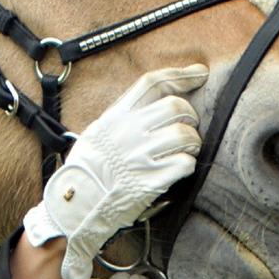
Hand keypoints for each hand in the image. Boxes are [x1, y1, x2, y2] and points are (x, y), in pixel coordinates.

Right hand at [22, 64, 205, 278]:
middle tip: (189, 128)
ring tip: (187, 150)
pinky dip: (188, 165)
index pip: (153, 83)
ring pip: (185, 135)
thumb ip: (123, 118)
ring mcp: (141, 156)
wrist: (77, 204)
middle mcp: (129, 132)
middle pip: (176, 107)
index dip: (181, 75)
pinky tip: (180, 169)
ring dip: (193, 142)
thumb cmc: (87, 170)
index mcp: (116, 116)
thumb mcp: (97, 133)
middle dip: (190, 116)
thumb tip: (154, 104)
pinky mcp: (151, 181)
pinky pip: (184, 164)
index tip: (201, 74)